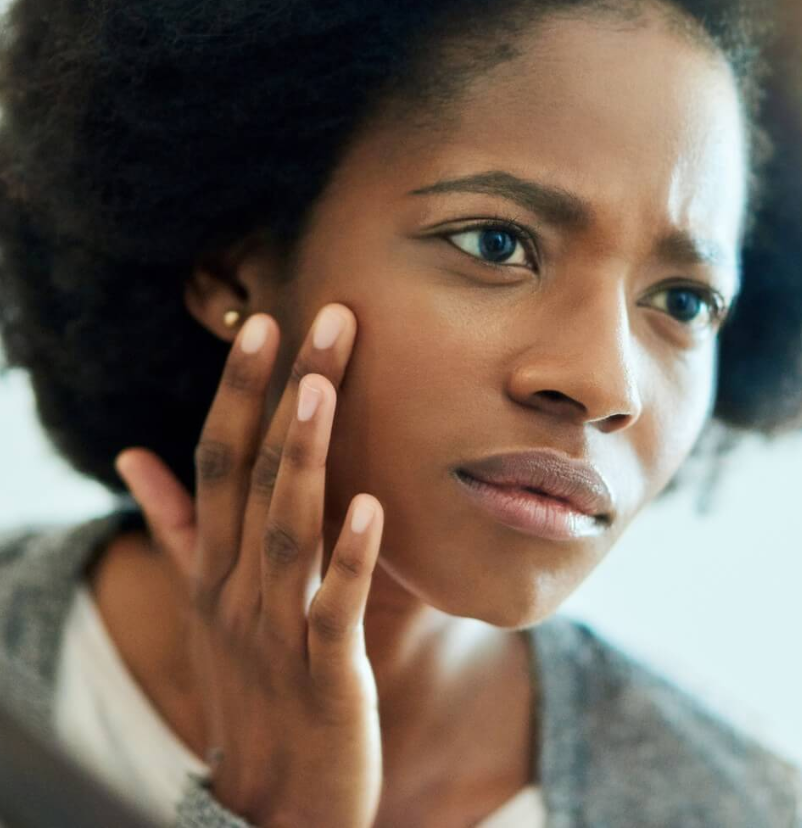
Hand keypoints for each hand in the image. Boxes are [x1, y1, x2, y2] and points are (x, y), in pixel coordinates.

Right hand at [115, 303, 383, 827]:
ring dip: (303, 458)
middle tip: (319, 317)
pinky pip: (335, 609)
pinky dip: (350, 558)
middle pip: (256, 476)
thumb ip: (177, 524)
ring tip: (323, 386)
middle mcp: (237, 588)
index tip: (263, 322)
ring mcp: (277, 630)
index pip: (218, 461)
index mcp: (213, 565)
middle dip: (283, 396)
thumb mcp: (201, 602)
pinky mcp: (326, 674)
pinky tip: (371, 504)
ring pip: (286, 530)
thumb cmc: (245, 685)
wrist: (268, 807)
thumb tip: (136, 454)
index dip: (238, 392)